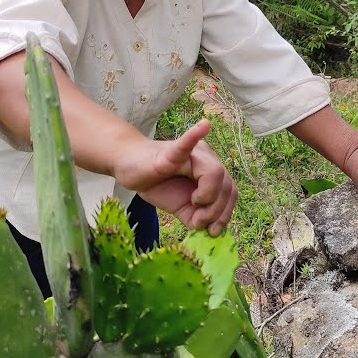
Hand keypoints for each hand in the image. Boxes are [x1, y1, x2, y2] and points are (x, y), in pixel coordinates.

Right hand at [112, 119, 236, 235]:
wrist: (127, 165)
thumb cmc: (154, 182)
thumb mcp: (178, 206)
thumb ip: (193, 217)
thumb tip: (206, 230)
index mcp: (210, 171)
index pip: (230, 191)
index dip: (226, 214)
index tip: (213, 231)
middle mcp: (205, 159)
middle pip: (227, 184)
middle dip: (217, 210)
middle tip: (199, 222)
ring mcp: (190, 154)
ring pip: (214, 173)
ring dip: (209, 197)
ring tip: (194, 205)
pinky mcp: (170, 152)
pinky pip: (185, 144)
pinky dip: (195, 136)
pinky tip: (204, 126)